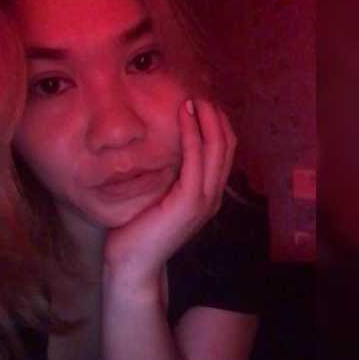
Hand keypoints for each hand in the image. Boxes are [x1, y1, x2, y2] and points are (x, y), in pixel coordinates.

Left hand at [103, 98, 237, 290]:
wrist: (132, 263)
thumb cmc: (139, 230)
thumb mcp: (159, 197)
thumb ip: (170, 177)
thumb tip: (163, 150)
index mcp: (206, 195)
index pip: (223, 153)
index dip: (217, 126)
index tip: (201, 105)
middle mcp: (212, 197)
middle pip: (226, 147)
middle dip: (215, 118)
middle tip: (199, 96)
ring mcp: (204, 200)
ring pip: (216, 150)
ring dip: (206, 121)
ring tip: (193, 100)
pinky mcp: (189, 203)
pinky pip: (195, 160)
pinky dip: (192, 134)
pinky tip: (184, 116)